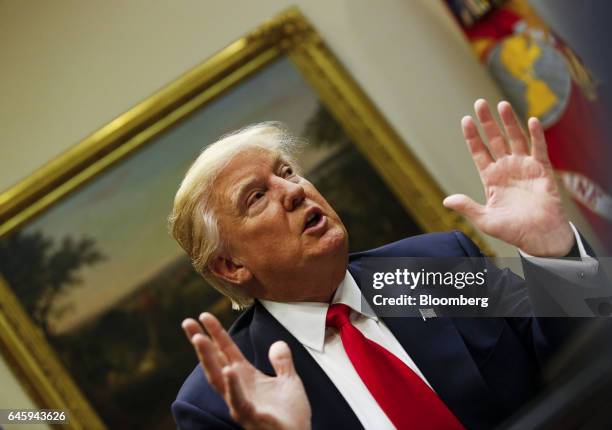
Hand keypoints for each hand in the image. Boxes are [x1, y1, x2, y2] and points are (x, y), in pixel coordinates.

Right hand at [182, 313, 310, 429]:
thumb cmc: (291, 415)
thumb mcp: (289, 381)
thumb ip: (282, 362)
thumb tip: (278, 343)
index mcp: (246, 377)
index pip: (227, 350)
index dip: (216, 332)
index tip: (203, 315)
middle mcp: (238, 388)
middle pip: (215, 362)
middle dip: (200, 343)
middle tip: (187, 322)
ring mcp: (241, 403)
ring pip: (218, 379)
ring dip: (208, 359)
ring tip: (199, 338)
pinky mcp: (251, 417)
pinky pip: (239, 400)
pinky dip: (233, 385)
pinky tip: (228, 369)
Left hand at [443, 99, 573, 256]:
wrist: (540, 237)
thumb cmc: (513, 231)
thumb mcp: (485, 220)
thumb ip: (467, 207)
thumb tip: (446, 200)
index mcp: (490, 178)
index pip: (479, 152)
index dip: (473, 137)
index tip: (466, 120)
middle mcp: (506, 169)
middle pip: (495, 140)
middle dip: (488, 122)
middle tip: (480, 102)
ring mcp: (524, 167)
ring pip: (515, 139)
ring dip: (509, 122)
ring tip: (501, 104)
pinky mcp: (542, 170)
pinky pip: (539, 149)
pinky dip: (536, 135)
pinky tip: (531, 120)